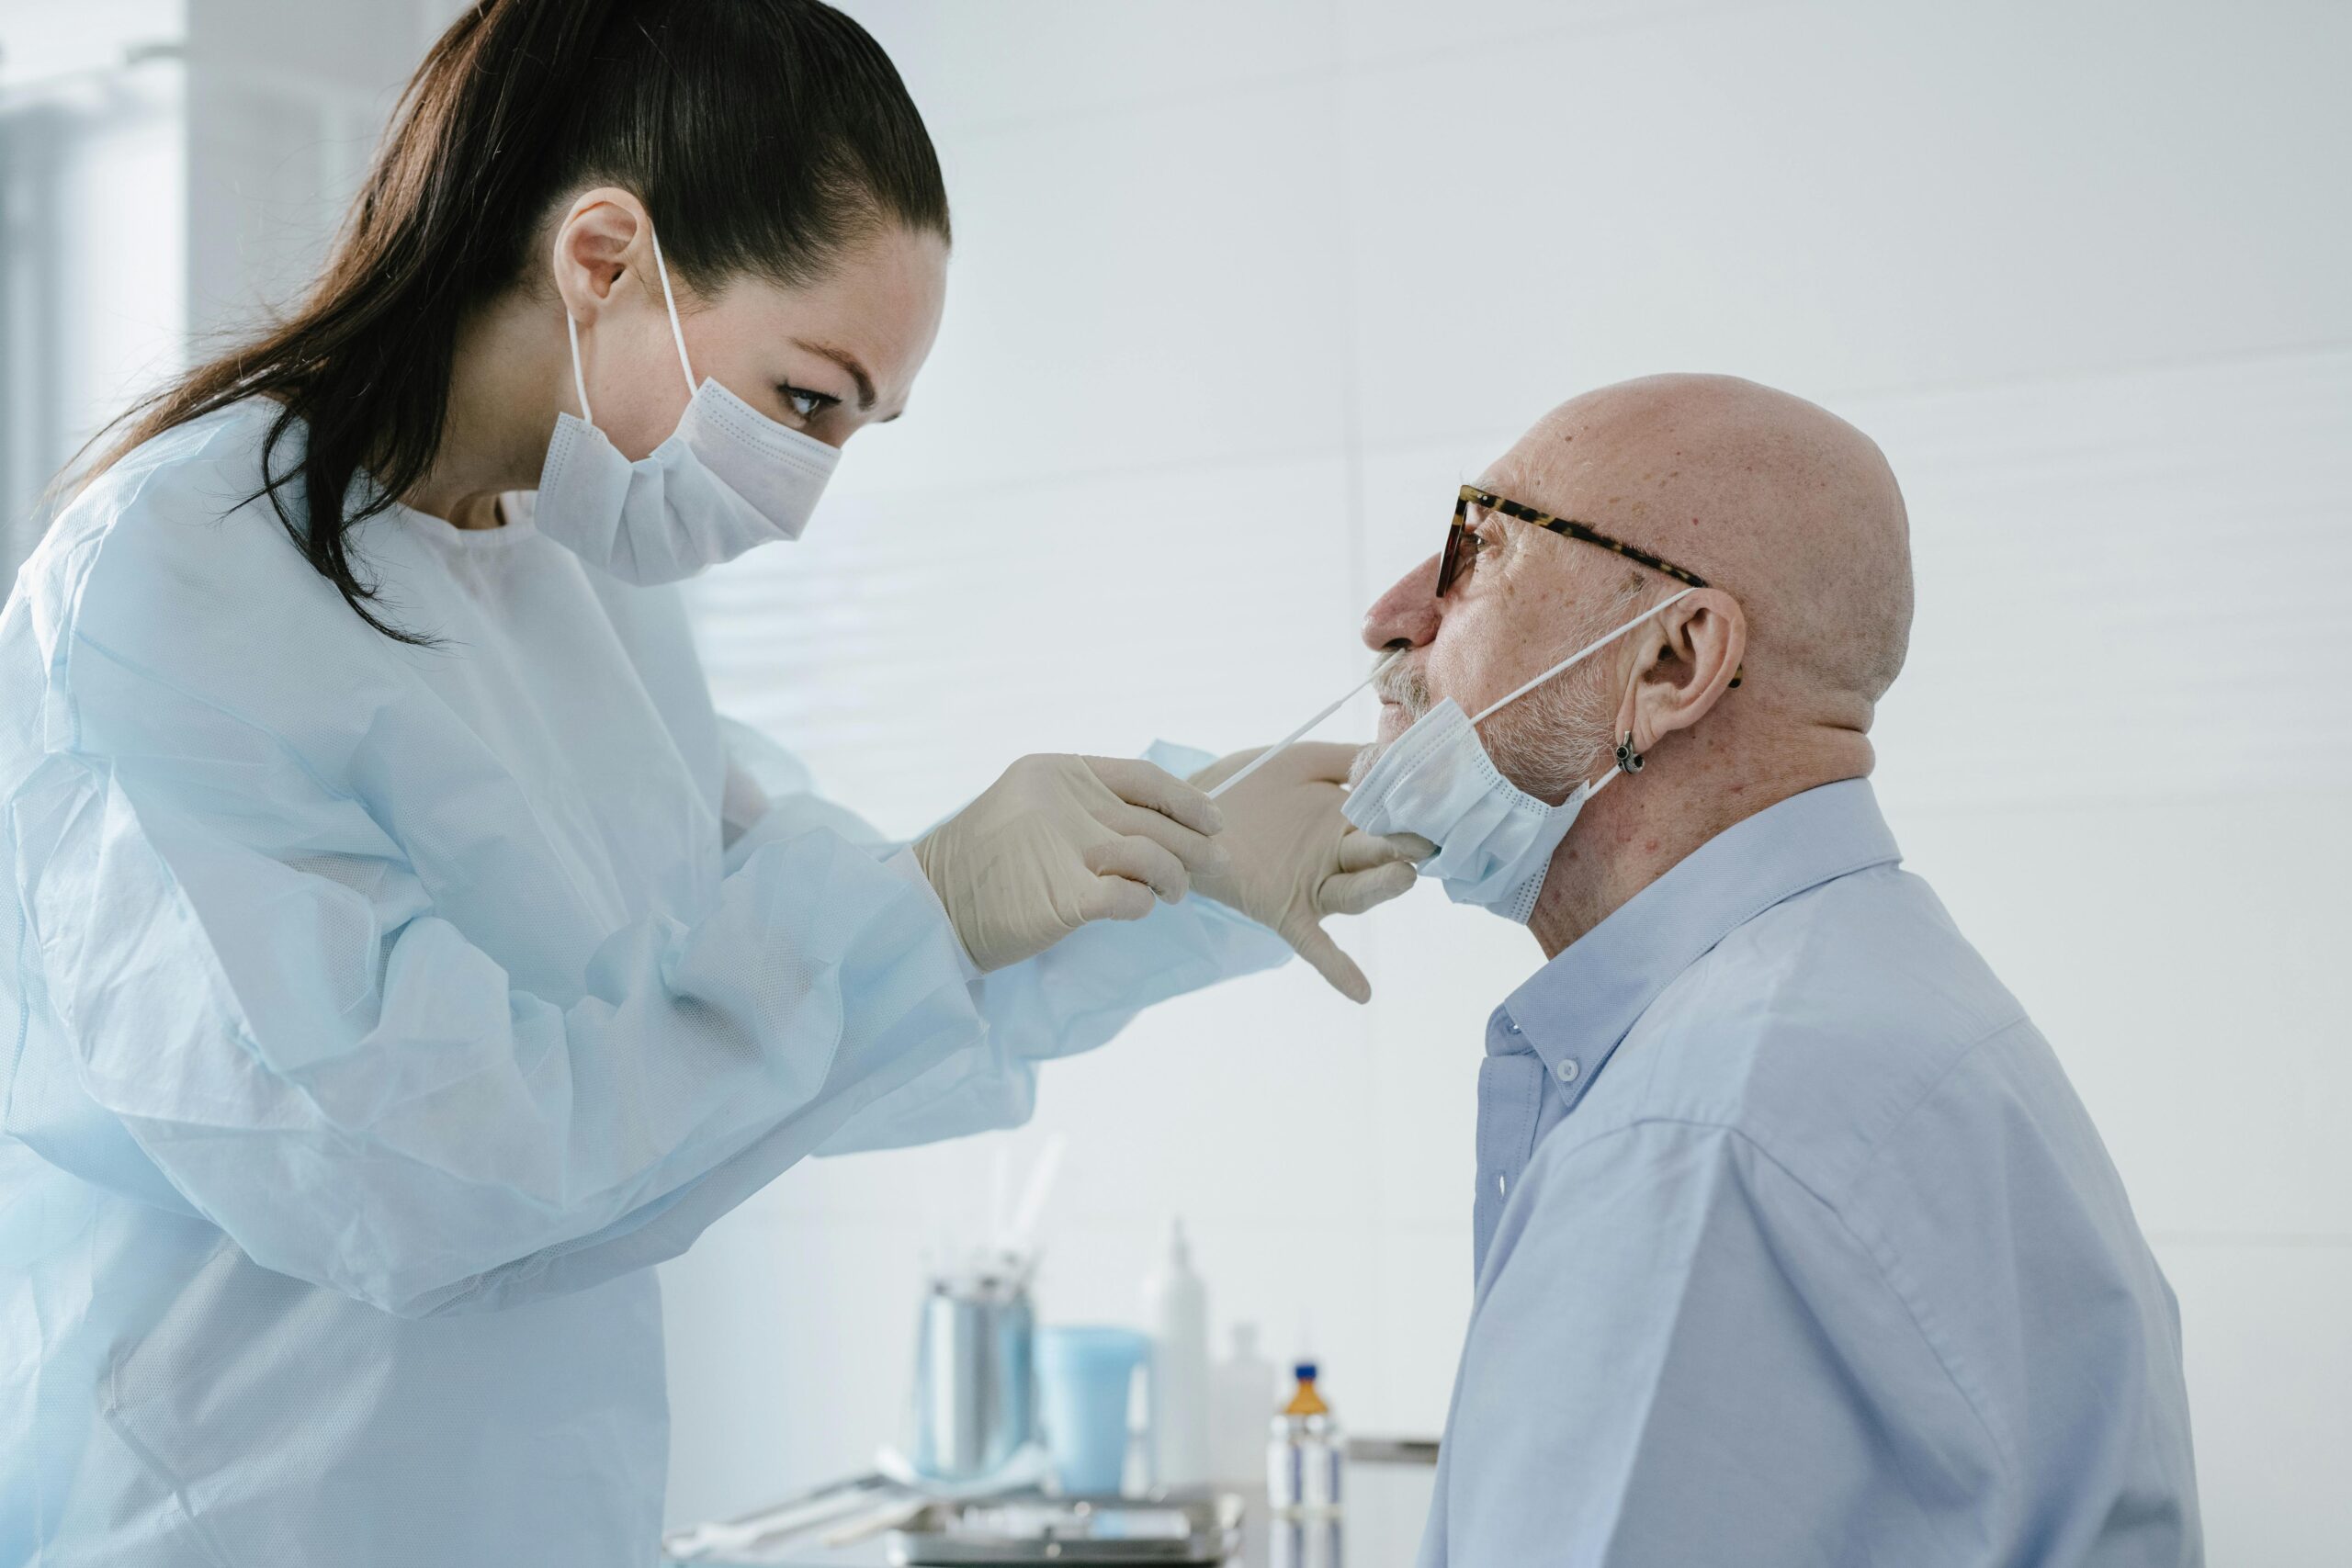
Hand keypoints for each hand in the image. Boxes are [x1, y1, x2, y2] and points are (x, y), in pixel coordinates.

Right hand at [915, 755, 1229, 972]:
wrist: (928, 908)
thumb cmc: (984, 864)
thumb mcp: (1030, 809)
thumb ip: (1086, 807)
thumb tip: (1160, 820)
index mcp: (1057, 772)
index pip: (1144, 776)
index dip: (1188, 799)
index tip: (1215, 820)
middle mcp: (1063, 802)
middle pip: (1155, 820)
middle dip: (1196, 844)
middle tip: (1217, 862)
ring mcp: (1064, 847)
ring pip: (1153, 857)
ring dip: (1175, 879)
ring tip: (1175, 893)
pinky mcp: (1065, 896)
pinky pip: (1131, 898)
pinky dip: (1143, 905)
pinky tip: (1138, 908)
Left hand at [1186, 742, 1428, 1002]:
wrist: (1189, 809)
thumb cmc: (1249, 782)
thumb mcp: (1303, 761)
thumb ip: (1350, 759)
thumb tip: (1399, 753)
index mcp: (1346, 821)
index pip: (1388, 821)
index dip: (1410, 816)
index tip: (1437, 806)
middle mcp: (1337, 857)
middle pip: (1378, 858)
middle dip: (1402, 850)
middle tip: (1423, 843)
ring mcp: (1313, 886)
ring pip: (1355, 893)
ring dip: (1379, 889)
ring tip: (1402, 877)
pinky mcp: (1285, 912)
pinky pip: (1314, 945)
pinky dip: (1337, 968)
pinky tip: (1361, 992)